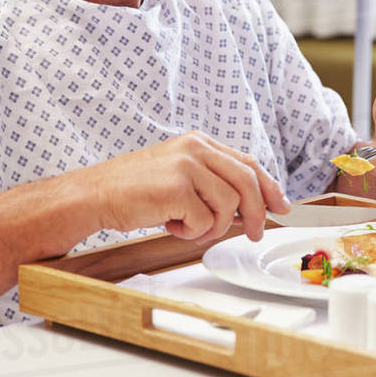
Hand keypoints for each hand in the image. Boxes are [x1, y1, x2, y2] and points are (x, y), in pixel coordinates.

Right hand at [90, 131, 288, 242]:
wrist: (95, 195)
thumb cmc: (134, 190)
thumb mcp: (179, 175)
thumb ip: (211, 181)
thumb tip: (249, 206)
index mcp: (199, 142)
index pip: (247, 163)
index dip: (269, 186)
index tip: (281, 205)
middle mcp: (196, 149)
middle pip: (247, 182)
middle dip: (256, 214)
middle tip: (254, 234)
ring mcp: (187, 166)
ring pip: (228, 206)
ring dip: (211, 227)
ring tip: (186, 226)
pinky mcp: (177, 188)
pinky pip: (204, 221)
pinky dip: (190, 232)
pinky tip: (169, 224)